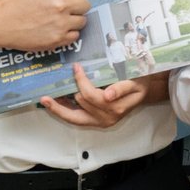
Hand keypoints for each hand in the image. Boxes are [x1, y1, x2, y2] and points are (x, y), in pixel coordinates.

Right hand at [0, 0, 88, 49]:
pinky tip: (55, 29)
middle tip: (60, 8)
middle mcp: (62, 6)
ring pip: (82, 21)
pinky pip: (75, 36)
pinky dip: (67, 34)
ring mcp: (61, 23)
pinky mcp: (58, 39)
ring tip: (57, 19)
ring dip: (72, 20)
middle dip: (75, 6)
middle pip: (85, 6)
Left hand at [40, 64, 159, 128]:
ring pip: (73, 117)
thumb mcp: (135, 81)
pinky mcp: (94, 122)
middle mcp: (107, 118)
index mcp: (116, 108)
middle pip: (80, 104)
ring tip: (46, 98)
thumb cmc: (139, 82)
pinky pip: (75, 119)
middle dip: (69, 91)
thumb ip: (122, 88)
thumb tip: (107, 96)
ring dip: (59, 107)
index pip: (91, 95)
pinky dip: (62, 112)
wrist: (143, 91)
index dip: (81, 81)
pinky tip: (52, 104)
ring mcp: (100, 122)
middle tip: (55, 81)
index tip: (76, 67)